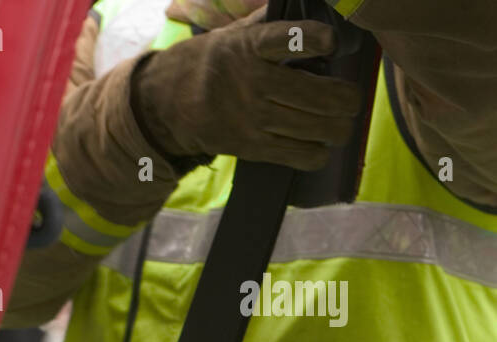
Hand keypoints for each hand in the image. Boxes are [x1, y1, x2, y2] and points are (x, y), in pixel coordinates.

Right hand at [131, 9, 362, 170]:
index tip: (329, 43)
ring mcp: (252, 119)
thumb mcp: (232, 34)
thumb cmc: (209, 63)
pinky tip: (317, 143)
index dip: (320, 40)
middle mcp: (252, 83)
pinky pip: (303, 155)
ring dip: (340, 126)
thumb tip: (312, 7)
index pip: (293, 39)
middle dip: (348, 98)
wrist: (164, 104)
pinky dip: (319, 151)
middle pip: (322, 95)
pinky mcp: (251, 148)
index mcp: (249, 47)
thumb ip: (269, 23)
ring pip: (320, 128)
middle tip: (349, 97)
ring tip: (339, 121)